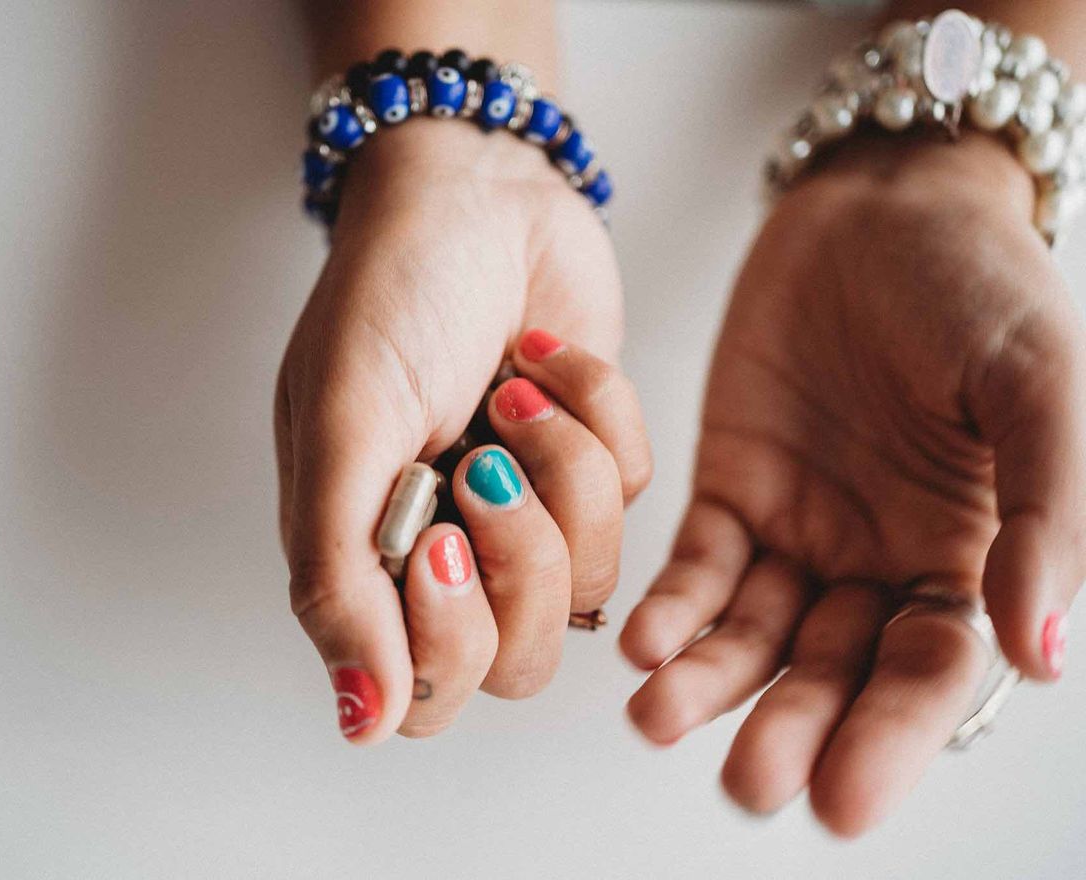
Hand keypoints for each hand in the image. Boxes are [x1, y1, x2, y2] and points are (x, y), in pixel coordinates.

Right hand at [277, 123, 650, 741]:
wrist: (472, 190)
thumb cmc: (386, 298)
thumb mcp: (341, 430)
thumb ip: (338, 578)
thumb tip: (362, 720)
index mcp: (366, 560)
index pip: (423, 693)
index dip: (447, 641)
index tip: (443, 540)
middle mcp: (447, 555)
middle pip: (517, 659)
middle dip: (521, 555)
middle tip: (485, 459)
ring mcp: (526, 514)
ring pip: (588, 583)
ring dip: (561, 472)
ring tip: (513, 388)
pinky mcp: (594, 466)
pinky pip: (633, 497)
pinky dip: (597, 416)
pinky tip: (544, 358)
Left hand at [618, 134, 1085, 834]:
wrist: (880, 205)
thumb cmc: (978, 284)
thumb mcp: (1034, 386)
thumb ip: (1047, 513)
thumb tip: (1041, 654)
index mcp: (964, 554)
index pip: (927, 671)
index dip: (889, 740)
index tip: (842, 804)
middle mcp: (877, 559)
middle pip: (830, 670)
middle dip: (789, 728)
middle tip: (747, 782)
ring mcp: (799, 526)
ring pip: (750, 631)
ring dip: (706, 681)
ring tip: (656, 719)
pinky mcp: (730, 485)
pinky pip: (699, 561)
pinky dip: (670, 604)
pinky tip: (641, 640)